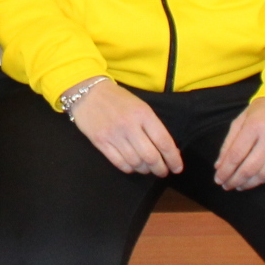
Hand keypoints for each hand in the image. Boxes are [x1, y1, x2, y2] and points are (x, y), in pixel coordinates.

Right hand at [69, 79, 183, 178]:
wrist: (87, 92)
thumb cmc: (117, 99)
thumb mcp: (140, 106)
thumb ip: (152, 126)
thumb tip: (167, 149)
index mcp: (143, 114)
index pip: (163, 141)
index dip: (173, 158)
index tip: (177, 168)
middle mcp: (129, 125)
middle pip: (151, 156)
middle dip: (160, 169)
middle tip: (162, 172)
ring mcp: (114, 135)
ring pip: (136, 162)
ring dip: (144, 169)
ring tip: (147, 169)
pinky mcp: (100, 142)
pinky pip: (119, 163)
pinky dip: (129, 168)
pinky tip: (132, 166)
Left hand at [212, 96, 264, 190]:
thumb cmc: (263, 109)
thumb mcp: (241, 119)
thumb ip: (229, 142)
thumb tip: (219, 165)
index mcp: (254, 127)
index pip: (236, 155)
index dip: (225, 171)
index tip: (218, 179)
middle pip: (249, 168)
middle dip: (235, 180)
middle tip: (226, 186)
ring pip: (263, 174)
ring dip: (249, 184)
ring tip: (239, 186)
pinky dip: (263, 179)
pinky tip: (254, 181)